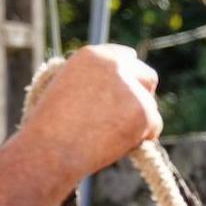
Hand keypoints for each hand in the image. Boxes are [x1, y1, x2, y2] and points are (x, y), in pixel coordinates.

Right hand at [21, 45, 161, 179]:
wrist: (51, 149)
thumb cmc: (52, 127)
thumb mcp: (68, 89)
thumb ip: (95, 82)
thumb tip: (119, 89)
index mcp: (93, 55)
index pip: (126, 57)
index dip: (131, 74)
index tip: (133, 87)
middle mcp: (115, 65)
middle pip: (147, 76)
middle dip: (144, 95)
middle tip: (134, 116)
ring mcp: (132, 88)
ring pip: (151, 106)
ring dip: (139, 122)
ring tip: (107, 136)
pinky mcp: (144, 111)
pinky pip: (154, 127)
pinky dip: (142, 139)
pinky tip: (115, 144)